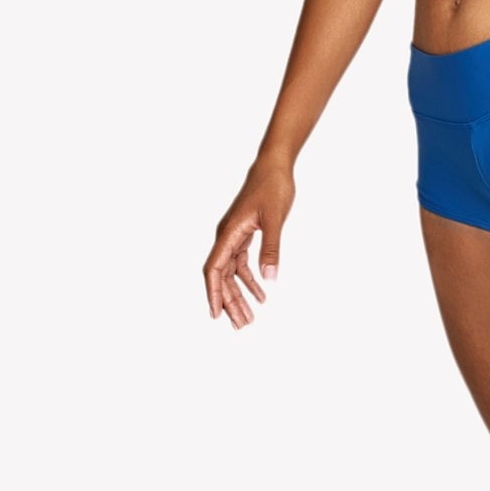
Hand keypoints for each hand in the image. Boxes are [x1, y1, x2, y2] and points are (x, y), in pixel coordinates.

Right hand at [204, 162, 295, 326]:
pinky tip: (261, 294)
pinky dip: (250, 279)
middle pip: (222, 276)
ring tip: (250, 317)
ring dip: (240, 294)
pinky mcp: (244, 234)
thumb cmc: (273, 187)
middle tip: (241, 325)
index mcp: (229, 233)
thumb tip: (270, 280)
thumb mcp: (275, 219)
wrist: (275, 165)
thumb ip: (272, 249)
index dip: (214, 294)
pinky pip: (242, 263)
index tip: (216, 315)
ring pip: (232, 272)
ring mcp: (235, 236)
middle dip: (230, 302)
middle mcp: (227, 236)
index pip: (215, 269)